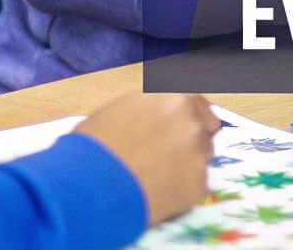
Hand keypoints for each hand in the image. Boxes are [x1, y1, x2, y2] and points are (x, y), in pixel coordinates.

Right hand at [76, 93, 216, 225]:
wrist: (88, 184)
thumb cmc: (92, 145)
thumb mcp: (118, 112)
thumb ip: (147, 112)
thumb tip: (151, 122)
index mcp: (172, 97)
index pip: (196, 102)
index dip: (191, 115)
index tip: (185, 126)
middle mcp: (192, 120)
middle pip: (204, 130)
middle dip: (190, 141)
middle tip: (167, 156)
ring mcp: (198, 153)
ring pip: (202, 159)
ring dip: (187, 165)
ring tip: (157, 178)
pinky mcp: (198, 186)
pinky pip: (195, 187)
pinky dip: (181, 192)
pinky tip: (156, 195)